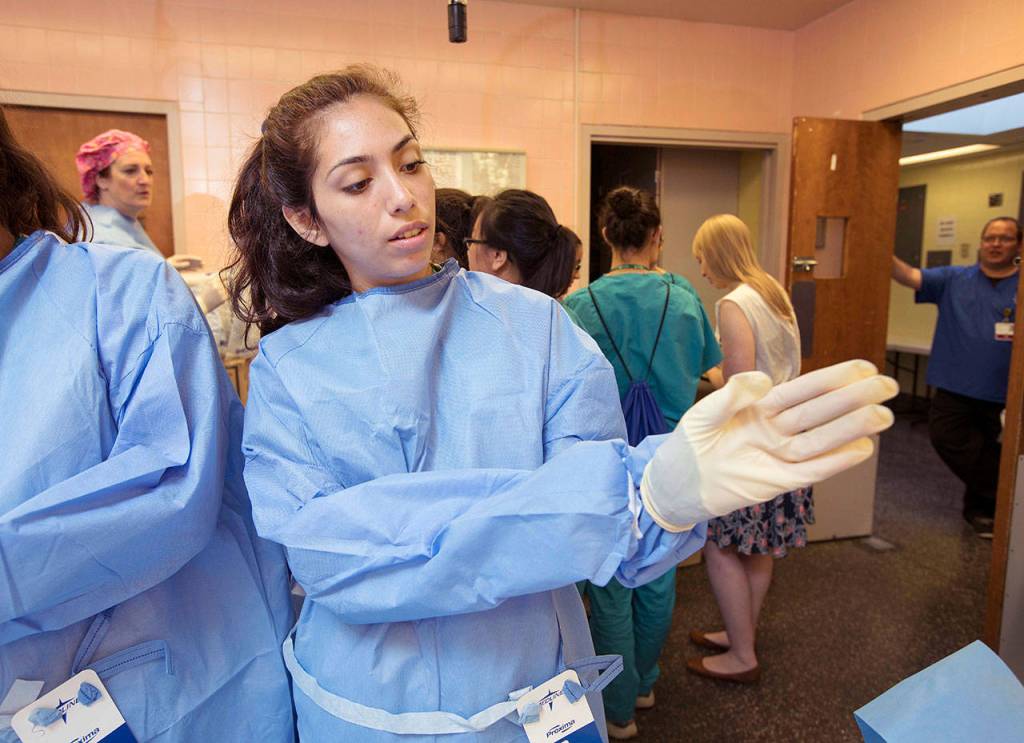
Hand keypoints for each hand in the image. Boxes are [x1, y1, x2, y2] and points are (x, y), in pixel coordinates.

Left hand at [640, 360, 898, 530]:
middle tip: (888, 385)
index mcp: (760, 407)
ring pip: (820, 439)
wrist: (675, 483)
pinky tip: (862, 449)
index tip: (863, 367)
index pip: (802, 389)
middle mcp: (775, 429)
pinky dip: (836, 462)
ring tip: (883, 415)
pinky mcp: (777, 483)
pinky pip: (812, 471)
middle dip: (853, 399)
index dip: (833, 378)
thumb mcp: (703, 413)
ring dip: (852, 428)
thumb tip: (764, 379)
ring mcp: (778, 455)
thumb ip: (731, 395)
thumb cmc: (688, 444)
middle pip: (819, 412)